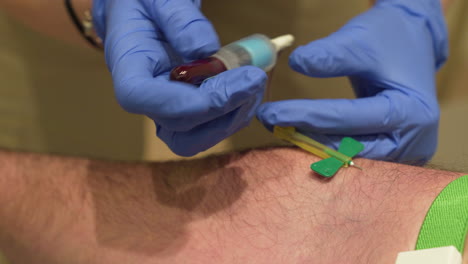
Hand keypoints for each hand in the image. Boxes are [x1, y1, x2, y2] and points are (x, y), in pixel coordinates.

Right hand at [92, 0, 266, 155]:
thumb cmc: (145, 1)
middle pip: (175, 127)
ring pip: (195, 137)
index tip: (220, 86)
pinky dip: (235, 112)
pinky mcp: (186, 108)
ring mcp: (166, 106)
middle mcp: (145, 94)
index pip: (138, 96)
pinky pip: (209, 126)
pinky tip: (249, 86)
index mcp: (127, 62)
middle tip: (253, 80)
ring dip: (232, 117)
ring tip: (255, 83)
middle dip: (220, 110)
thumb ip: (179, 18)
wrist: (143, 10)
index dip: (177, 102)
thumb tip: (206, 50)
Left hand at [257, 0, 447, 163]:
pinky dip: (329, 149)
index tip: (270, 114)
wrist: (412, 45)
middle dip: (307, 139)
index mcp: (410, 112)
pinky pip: (356, 156)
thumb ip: (331, 55)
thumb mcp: (361, 40)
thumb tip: (296, 64)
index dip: (305, 116)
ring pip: (350, 158)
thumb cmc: (388, 40)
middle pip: (349, 148)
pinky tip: (302, 139)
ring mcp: (405, 154)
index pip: (347, 119)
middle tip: (271, 126)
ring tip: (282, 132)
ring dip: (315, 148)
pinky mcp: (394, 155)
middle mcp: (412, 141)